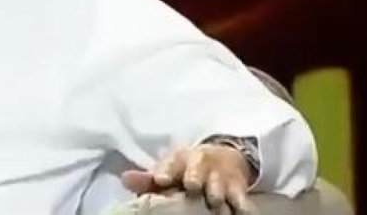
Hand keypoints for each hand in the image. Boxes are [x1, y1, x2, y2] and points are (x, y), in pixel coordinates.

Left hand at [121, 144, 255, 214]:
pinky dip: (242, 205)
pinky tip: (241, 211)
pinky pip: (242, 197)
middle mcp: (200, 165)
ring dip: (217, 193)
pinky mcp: (238, 187)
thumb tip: (124, 179)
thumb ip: (146, 180)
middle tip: (192, 186)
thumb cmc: (187, 170)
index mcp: (179, 160)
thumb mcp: (168, 171)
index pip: (170, 164)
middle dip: (195, 177)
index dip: (166, 171)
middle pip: (197, 170)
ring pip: (219, 185)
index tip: (160, 179)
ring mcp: (220, 176)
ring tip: (216, 202)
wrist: (223, 157)